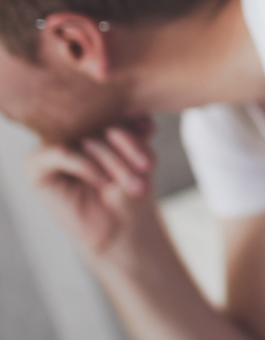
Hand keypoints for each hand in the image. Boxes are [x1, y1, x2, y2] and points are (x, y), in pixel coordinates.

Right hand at [27, 116, 158, 258]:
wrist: (118, 232)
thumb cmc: (128, 193)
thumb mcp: (138, 157)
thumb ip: (134, 133)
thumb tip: (139, 115)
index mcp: (94, 118)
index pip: (113, 108)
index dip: (135, 127)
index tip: (153, 150)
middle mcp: (70, 127)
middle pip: (100, 121)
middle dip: (127, 146)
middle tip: (146, 169)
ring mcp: (52, 144)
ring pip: (84, 137)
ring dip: (113, 160)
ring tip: (133, 184)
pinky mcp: (36, 164)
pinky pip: (61, 153)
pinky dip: (87, 166)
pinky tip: (104, 182)